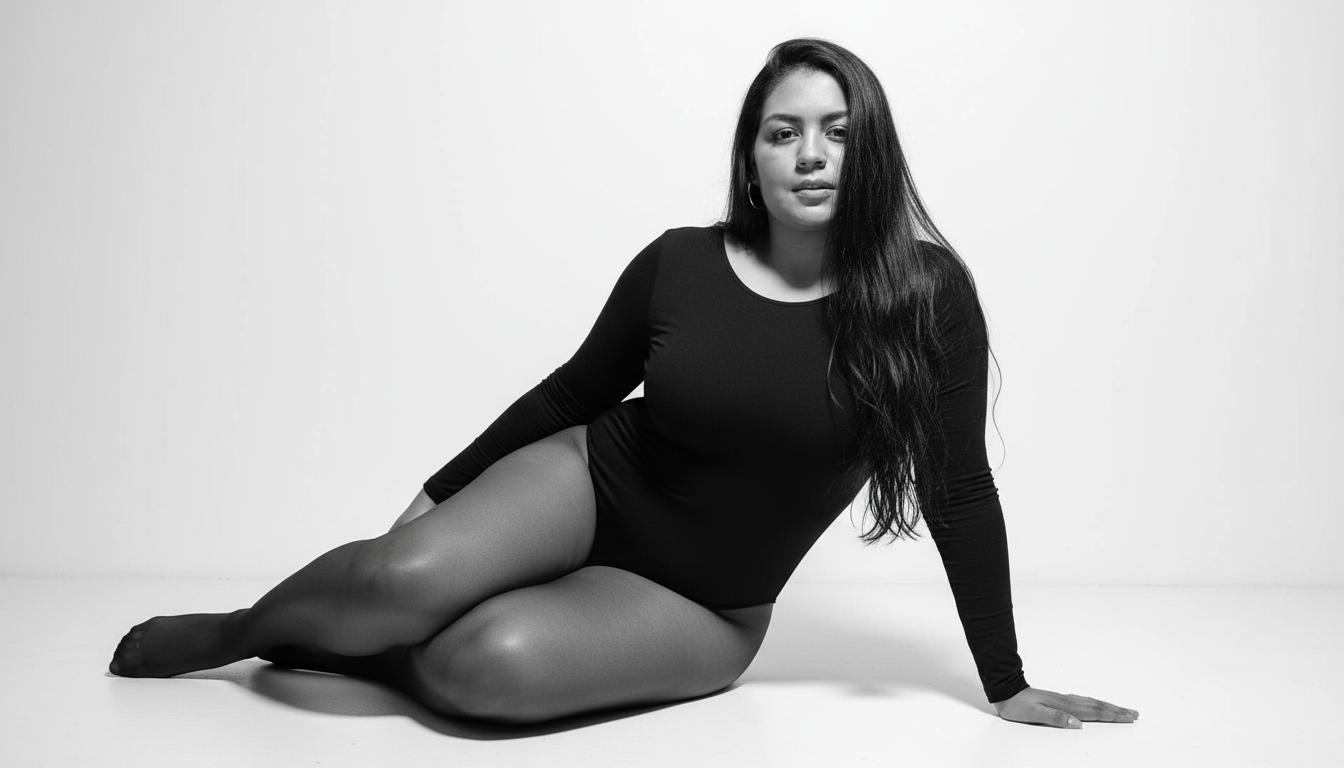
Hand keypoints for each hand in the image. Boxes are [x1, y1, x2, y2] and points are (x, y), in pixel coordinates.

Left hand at [992, 686, 1138, 728]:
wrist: (1005, 690)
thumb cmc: (1018, 705)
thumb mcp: (1034, 714)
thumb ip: (1056, 718)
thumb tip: (1078, 724)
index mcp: (1065, 706)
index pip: (1094, 712)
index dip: (1113, 715)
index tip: (1129, 717)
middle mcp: (1067, 701)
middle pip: (1097, 706)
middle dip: (1117, 710)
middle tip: (1135, 713)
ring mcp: (1063, 700)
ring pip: (1091, 703)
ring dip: (1109, 706)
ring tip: (1122, 709)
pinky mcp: (1058, 700)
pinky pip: (1083, 702)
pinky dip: (1095, 704)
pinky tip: (1096, 704)